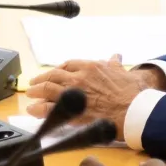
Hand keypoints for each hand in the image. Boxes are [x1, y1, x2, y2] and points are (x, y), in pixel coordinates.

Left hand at [26, 55, 165, 136]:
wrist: (134, 110)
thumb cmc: (132, 92)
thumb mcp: (123, 72)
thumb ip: (114, 64)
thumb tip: (115, 56)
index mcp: (90, 67)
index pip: (67, 65)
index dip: (58, 70)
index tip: (53, 73)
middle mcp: (79, 77)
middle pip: (53, 76)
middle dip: (42, 79)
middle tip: (35, 83)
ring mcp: (73, 93)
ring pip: (47, 89)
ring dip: (36, 91)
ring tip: (30, 94)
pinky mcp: (71, 110)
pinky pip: (49, 108)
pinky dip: (38, 108)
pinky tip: (33, 109)